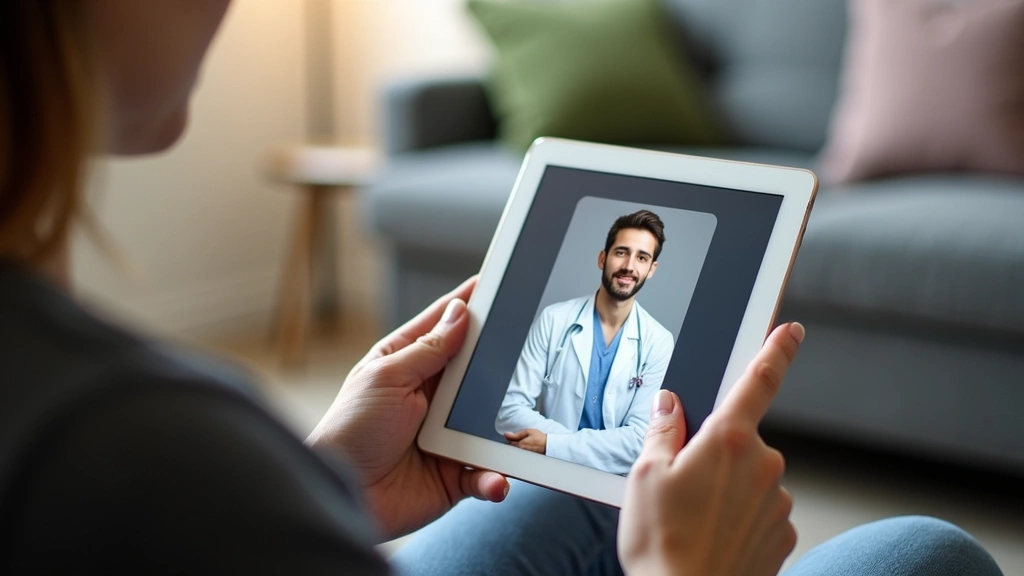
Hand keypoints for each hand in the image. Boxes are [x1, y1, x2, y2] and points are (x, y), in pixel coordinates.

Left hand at [306, 277, 508, 538]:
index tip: (499, 281)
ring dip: (504, 427)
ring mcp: (446, 434)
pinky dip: (496, 477)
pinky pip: (488, 472)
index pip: (445, 325)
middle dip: (500, 362)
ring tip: (516, 428)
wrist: (344, 498)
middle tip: (523, 350)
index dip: (471, 303)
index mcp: (407, 364)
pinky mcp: (456, 474)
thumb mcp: (386, 378)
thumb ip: (427, 349)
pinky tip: (495, 479)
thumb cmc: (350, 432)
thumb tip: (460, 313)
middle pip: (477, 369)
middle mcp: (431, 396)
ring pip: (491, 420)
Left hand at [504, 429, 546, 453]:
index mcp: (519, 445)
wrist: (548, 445)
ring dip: (517, 446)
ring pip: (516, 450)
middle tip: (519, 438)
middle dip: (513, 442)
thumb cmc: (539, 438)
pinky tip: (526, 446)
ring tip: (524, 442)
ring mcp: (523, 455)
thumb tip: (506, 434)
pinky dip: (521, 449)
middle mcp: (520, 451)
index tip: (513, 435)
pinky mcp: (526, 456)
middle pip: (512, 447)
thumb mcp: (528, 432)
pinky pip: (520, 453)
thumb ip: (516, 434)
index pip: (509, 442)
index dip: (510, 438)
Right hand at [618, 323, 803, 575]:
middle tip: (681, 486)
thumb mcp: (644, 477)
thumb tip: (671, 405)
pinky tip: (711, 537)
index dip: (776, 351)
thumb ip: (663, 432)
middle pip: (742, 441)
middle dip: (716, 454)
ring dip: (726, 490)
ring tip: (692, 521)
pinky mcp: (782, 535)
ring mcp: (776, 502)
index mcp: (728, 441)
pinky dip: (738, 519)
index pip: (759, 382)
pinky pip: (759, 512)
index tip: (792, 332)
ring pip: (749, 479)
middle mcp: (762, 466)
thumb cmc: (662, 544)